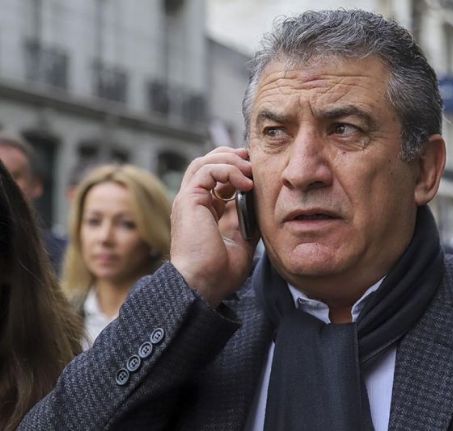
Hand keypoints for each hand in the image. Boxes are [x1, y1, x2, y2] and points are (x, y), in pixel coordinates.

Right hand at [170, 147, 256, 305]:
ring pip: (205, 161)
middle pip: (208, 162)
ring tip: (250, 172)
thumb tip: (261, 203)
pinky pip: (206, 170)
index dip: (237, 169)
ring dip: (231, 161)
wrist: (203, 284)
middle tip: (254, 164)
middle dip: (233, 157)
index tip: (257, 175)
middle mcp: (194, 202)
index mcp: (205, 210)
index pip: (217, 176)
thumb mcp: (243, 239)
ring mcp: (189, 199)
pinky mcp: (188, 199)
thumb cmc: (220, 271)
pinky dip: (228, 170)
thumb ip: (247, 219)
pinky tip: (245, 184)